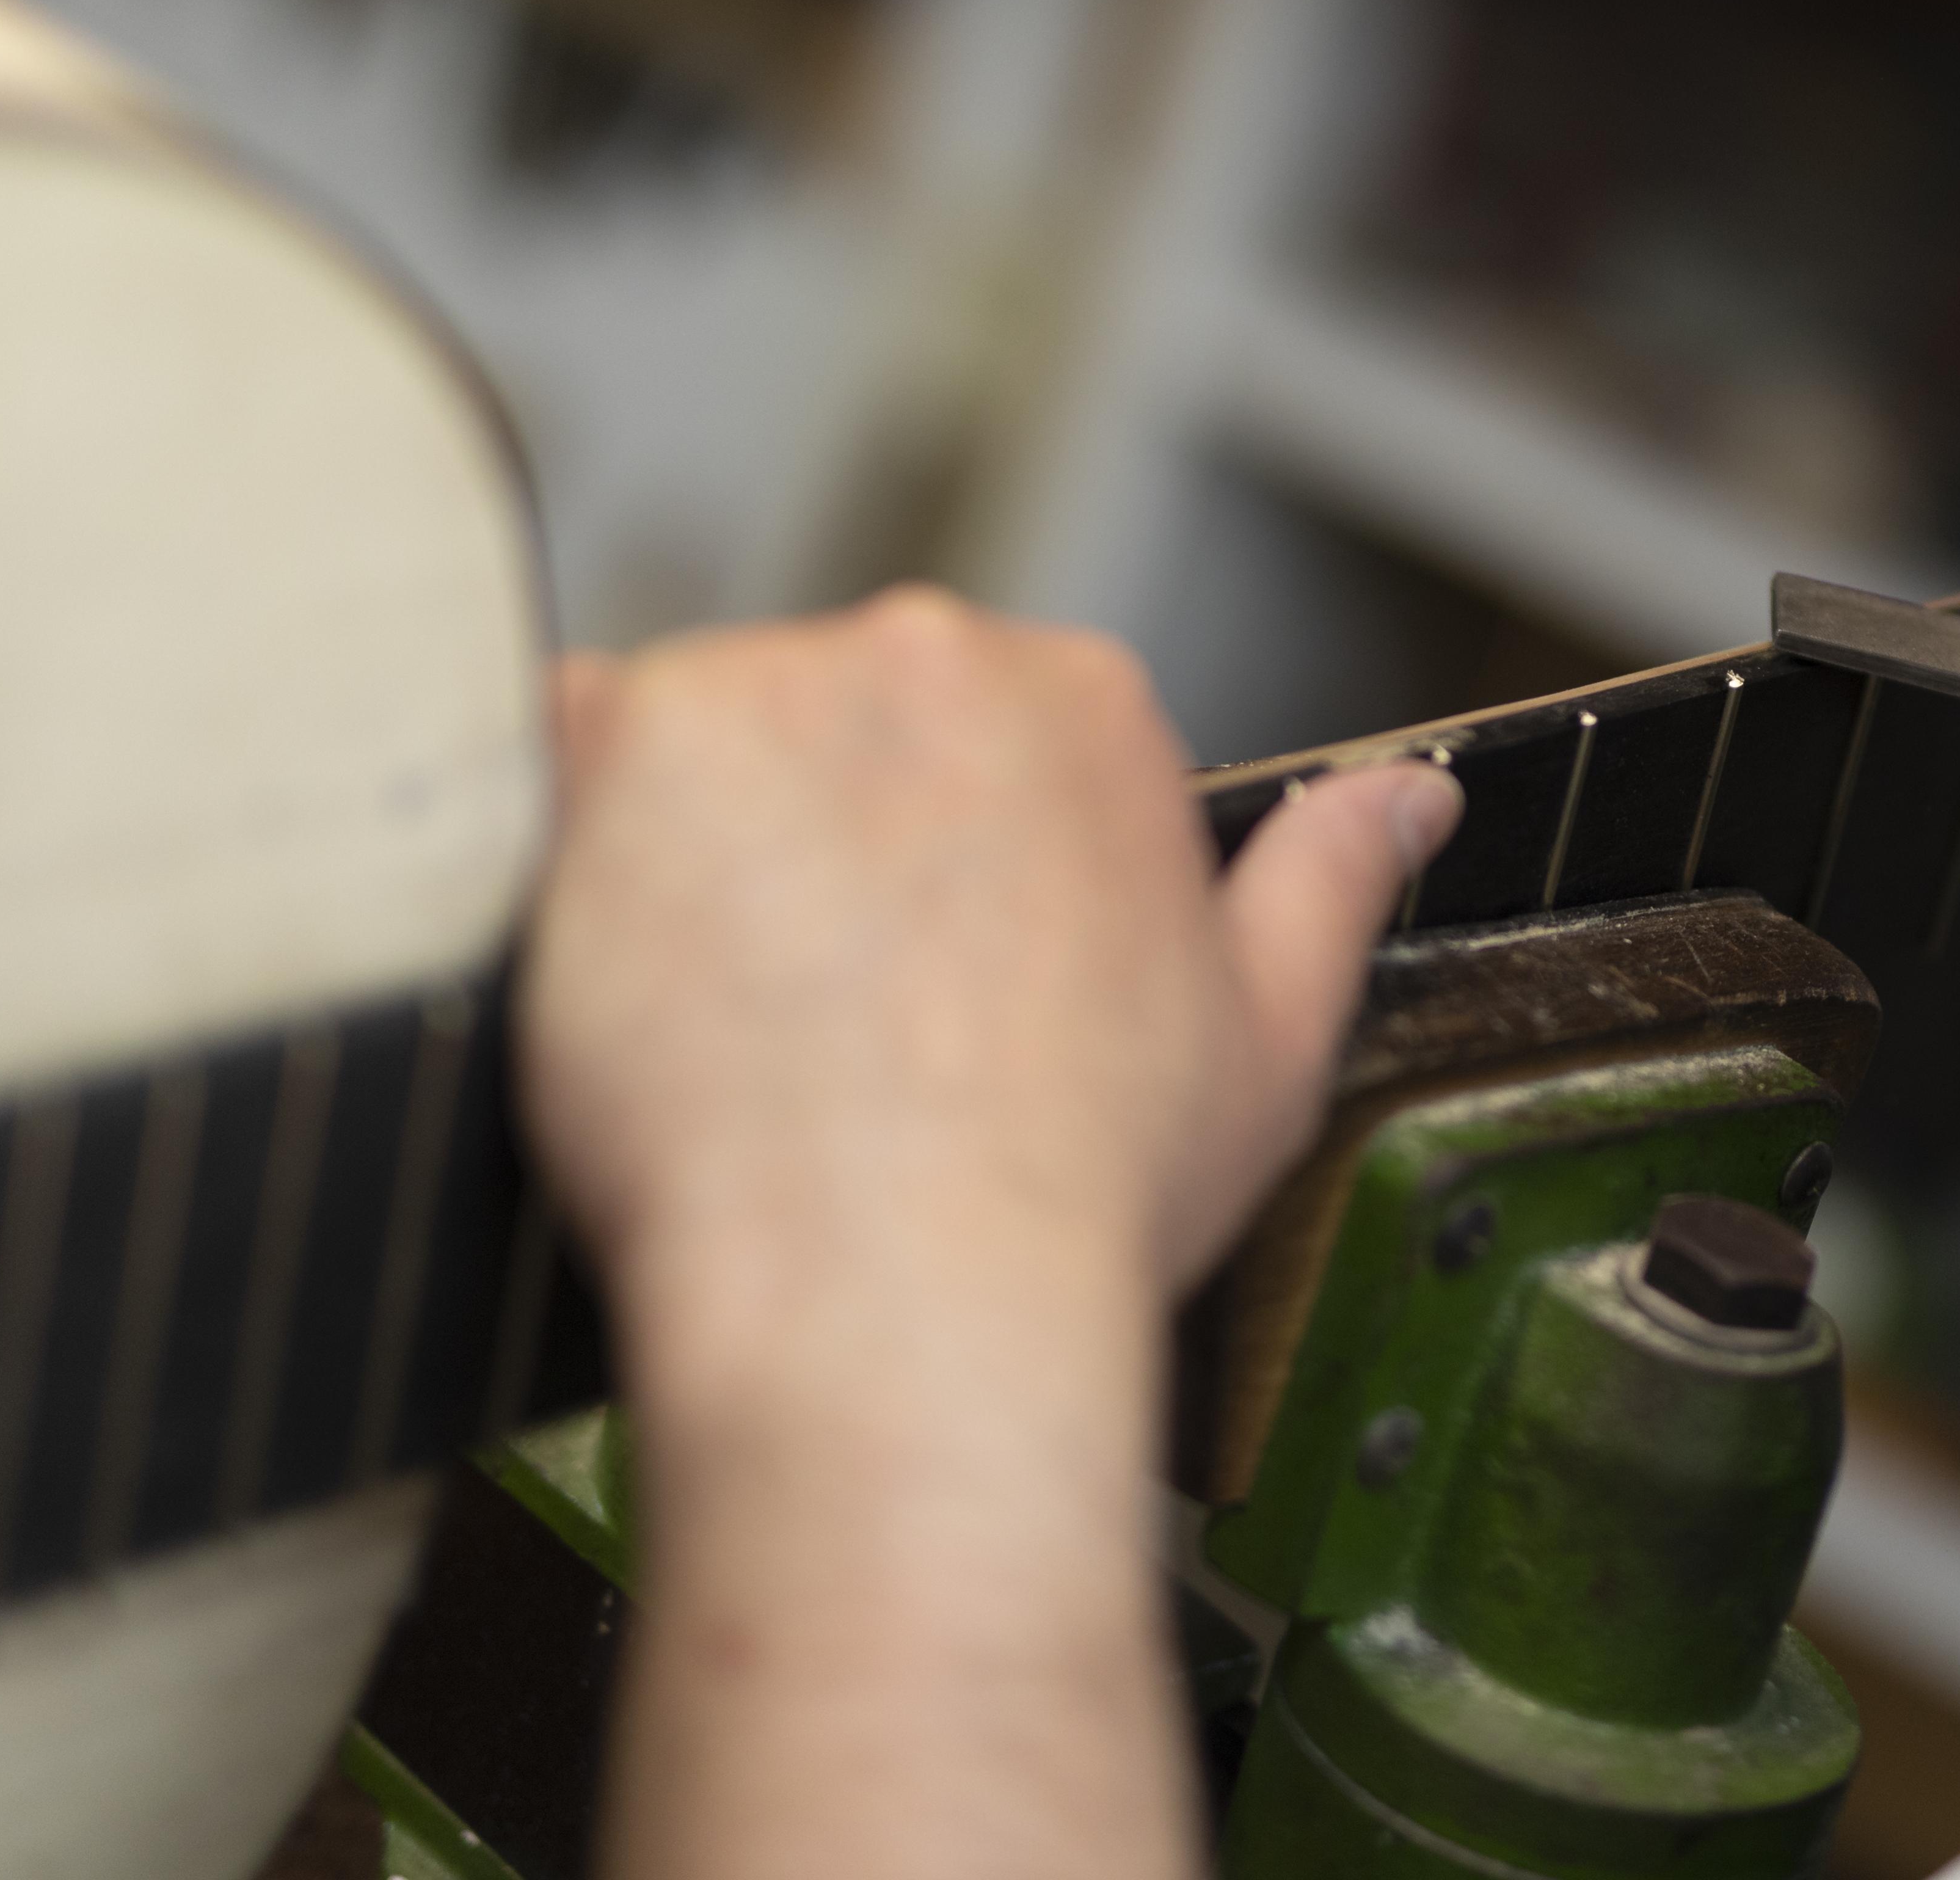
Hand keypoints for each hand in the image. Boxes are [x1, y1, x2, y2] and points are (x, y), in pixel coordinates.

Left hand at [519, 591, 1462, 1879]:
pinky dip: (559, 853)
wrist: (905, 1302)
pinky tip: (610, 975)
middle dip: (814, 845)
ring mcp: (764, 693)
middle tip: (816, 1022)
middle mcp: (928, 657)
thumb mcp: (1270, 1037)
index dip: (933, 875)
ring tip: (718, 1023)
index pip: (971, 741)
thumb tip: (1413, 796)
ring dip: (688, 851)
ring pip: (692, 744)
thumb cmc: (1083, 1196)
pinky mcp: (612, 750)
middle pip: (832, 722)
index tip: (916, 987)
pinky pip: (546, 759)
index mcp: (1084, 704)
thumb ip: (1336, 878)